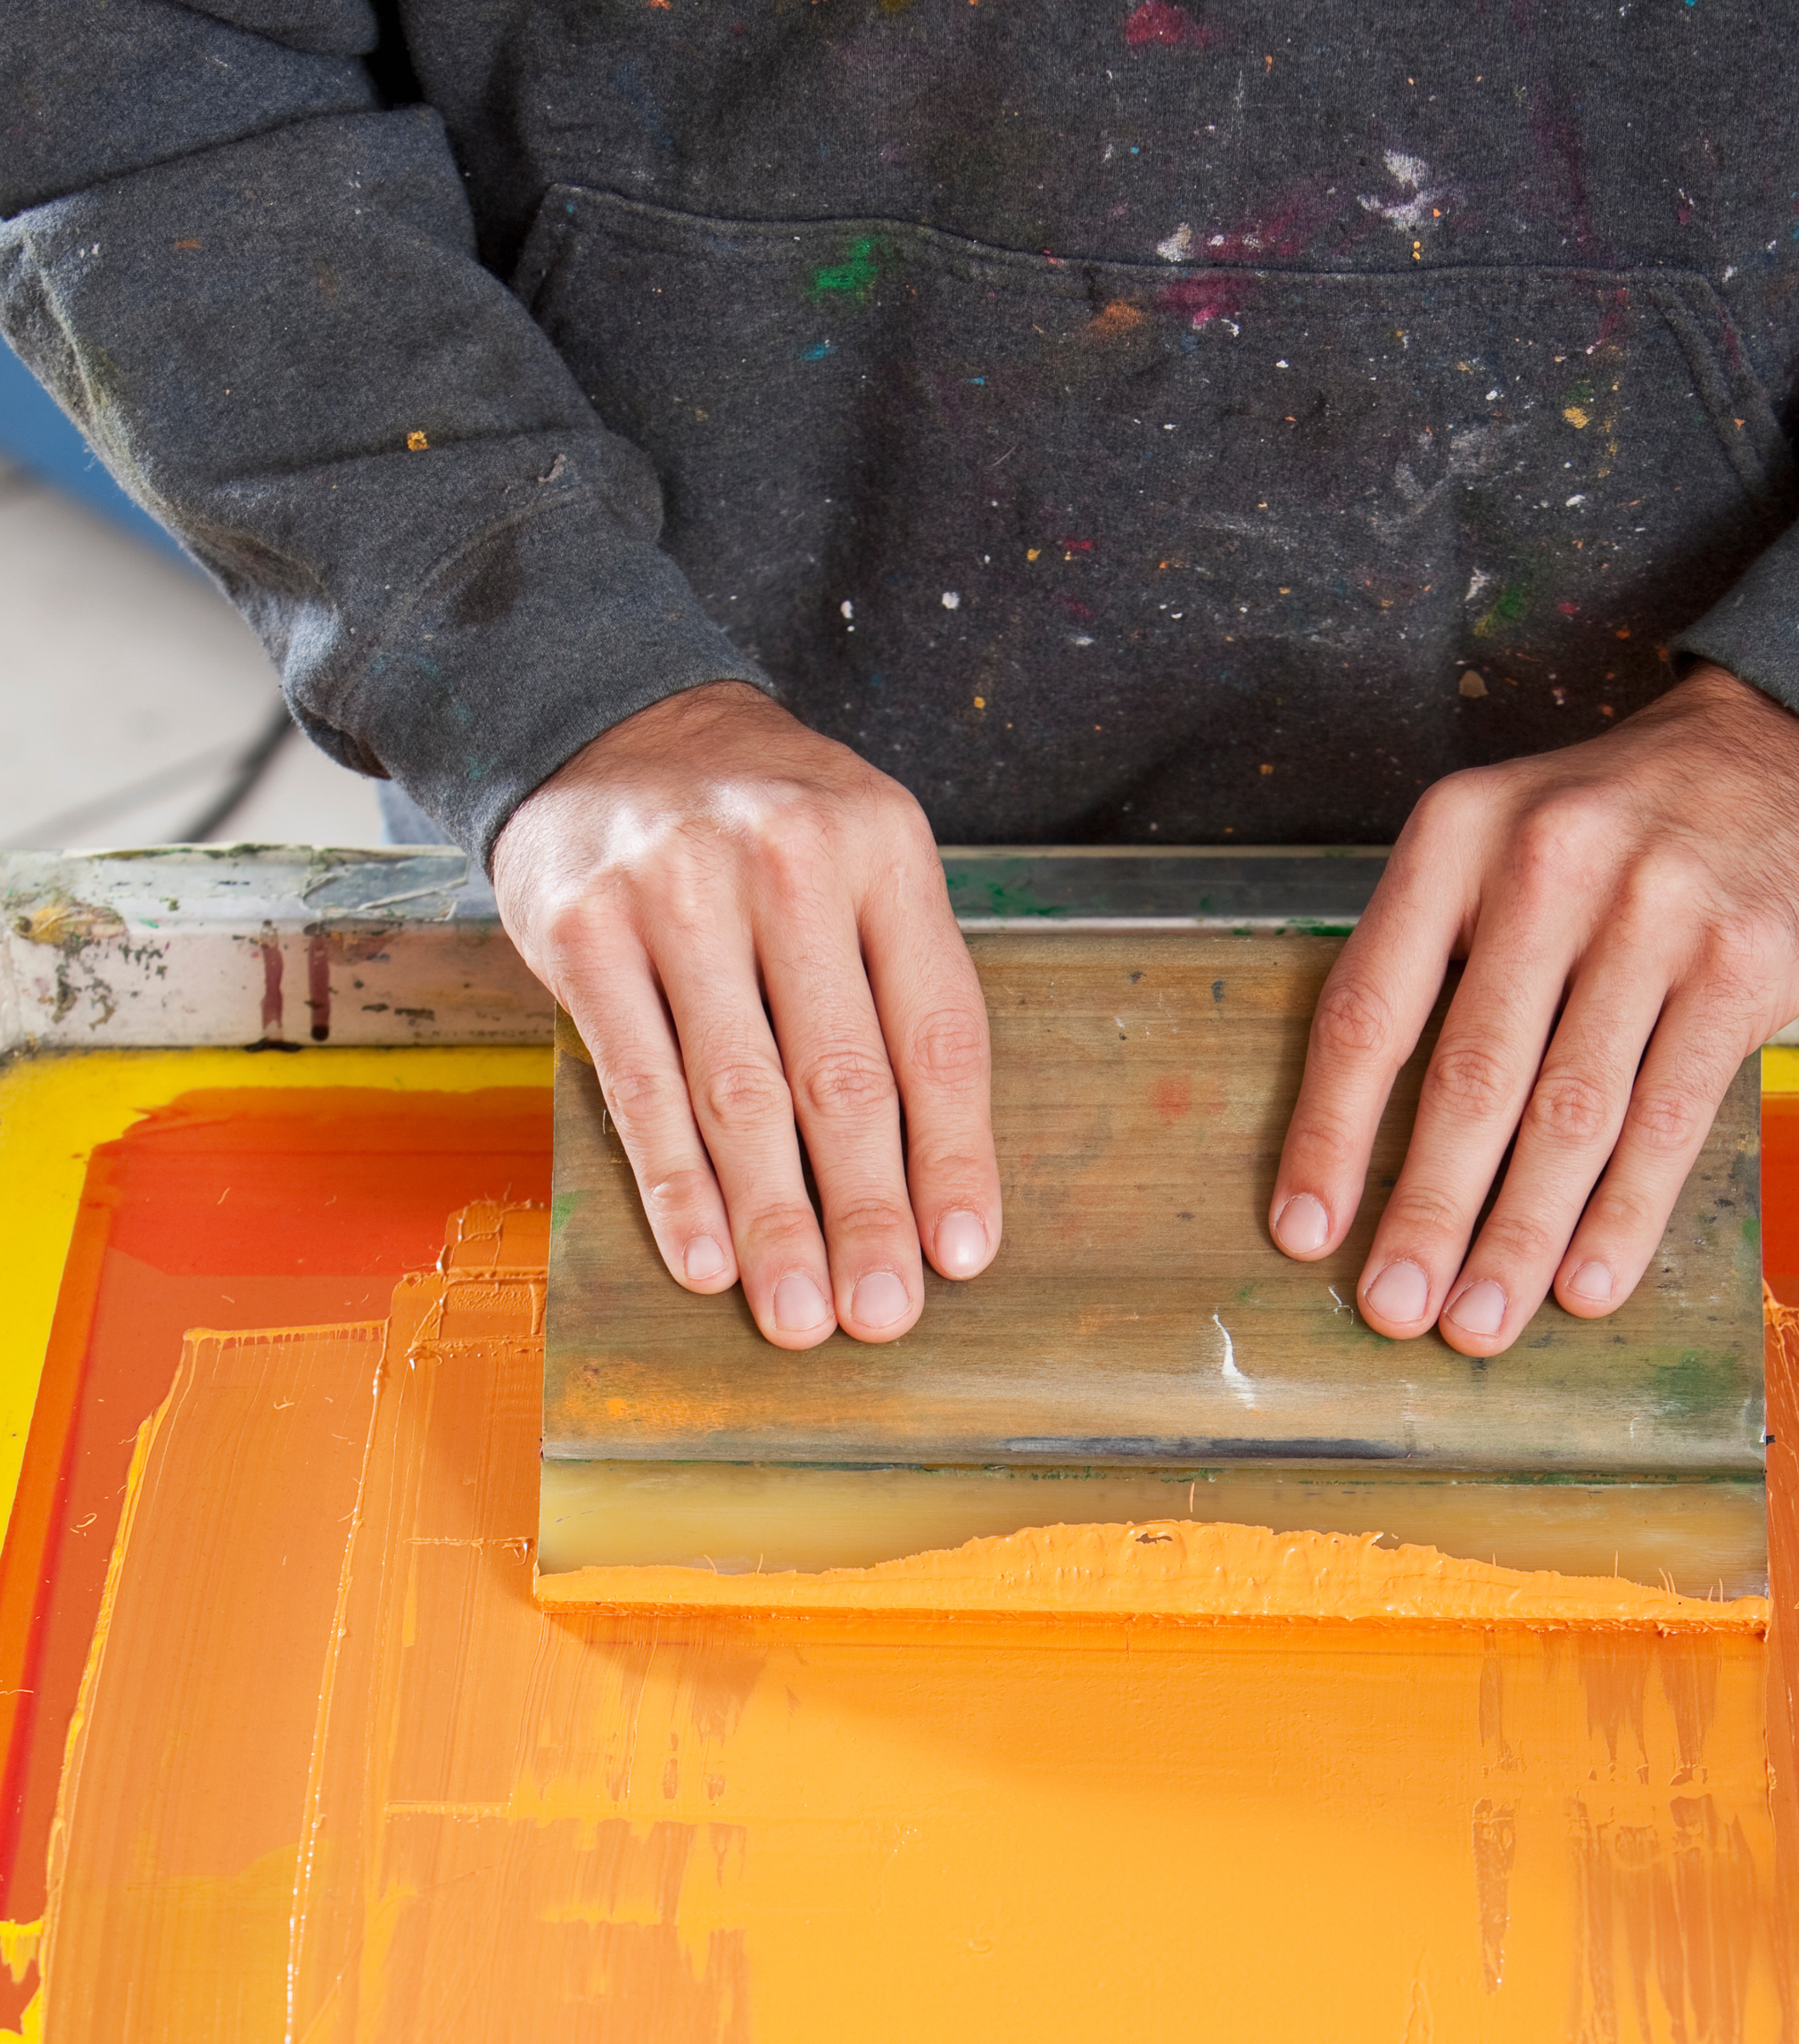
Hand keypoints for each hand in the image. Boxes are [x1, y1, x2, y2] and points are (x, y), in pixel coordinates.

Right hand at [491, 681, 999, 1345]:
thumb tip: (935, 1176)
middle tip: (882, 1316)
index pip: (936, 1032)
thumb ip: (900, 987)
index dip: (954, 1156)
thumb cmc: (764, 825)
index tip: (963, 1255)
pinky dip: (675, 1182)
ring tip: (799, 1315)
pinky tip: (704, 1256)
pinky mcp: (584, 929)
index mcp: (885, 850)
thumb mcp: (862, 859)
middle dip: (866, 1213)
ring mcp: (677, 894)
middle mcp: (788, 864)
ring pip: (739, 1095)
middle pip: (842, 1077)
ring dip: (772, 1222)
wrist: (609, 722)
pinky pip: (639, 1083)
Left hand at [1267, 662, 1798, 1350]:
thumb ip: (1439, 961)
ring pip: (1570, 1112)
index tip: (1306, 1232)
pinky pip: (1669, 1115)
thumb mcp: (1502, 843)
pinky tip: (1588, 1281)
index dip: (1331, 1134)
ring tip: (1481, 1322)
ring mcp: (1653, 911)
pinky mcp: (1743, 962)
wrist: (1794, 747)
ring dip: (1520, 1235)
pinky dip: (1624, 1213)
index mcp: (1456, 838)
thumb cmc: (1617, 827)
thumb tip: (1376, 1146)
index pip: (1370, 1009)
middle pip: (1471, 1076)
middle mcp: (1547, 865)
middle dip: (1428, 1212)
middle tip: (1396, 1310)